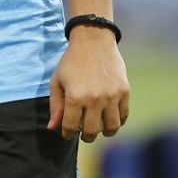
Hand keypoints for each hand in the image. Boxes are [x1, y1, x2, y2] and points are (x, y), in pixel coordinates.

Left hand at [47, 28, 130, 142]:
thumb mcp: (57, 81)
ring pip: (111, 127)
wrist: (93, 41)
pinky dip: (118, 121)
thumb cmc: (72, 62)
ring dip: (104, 132)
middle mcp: (94, 99)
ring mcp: (111, 96)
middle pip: (92, 131)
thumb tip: (52, 128)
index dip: (67, 133)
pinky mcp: (124, 91)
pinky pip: (124, 116)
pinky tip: (110, 118)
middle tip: (84, 134)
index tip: (68, 134)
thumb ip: (55, 106)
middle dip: (86, 136)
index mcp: (75, 97)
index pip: (71, 126)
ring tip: (99, 128)